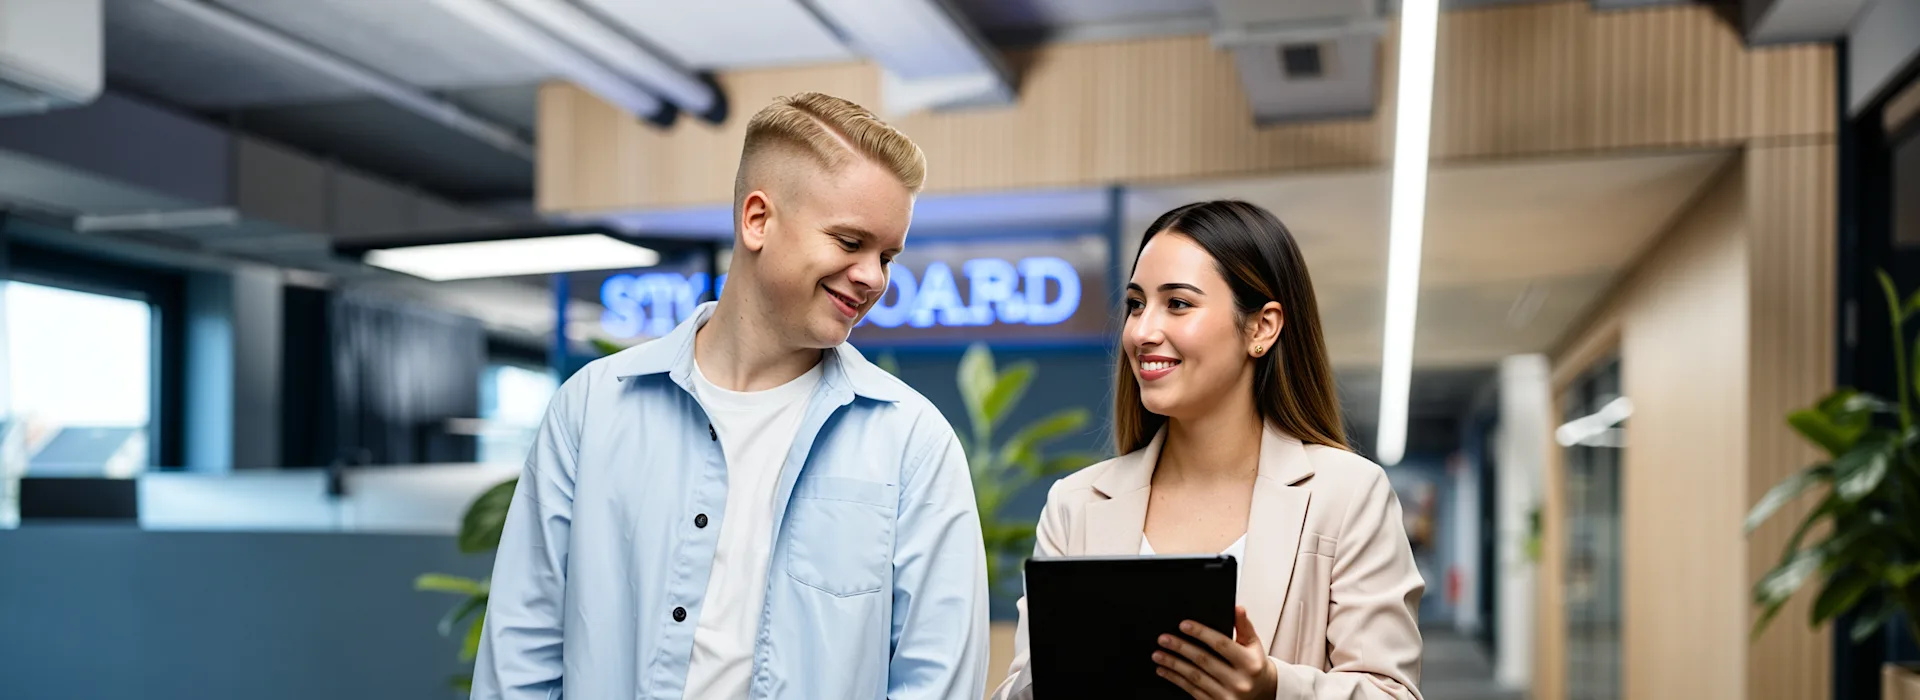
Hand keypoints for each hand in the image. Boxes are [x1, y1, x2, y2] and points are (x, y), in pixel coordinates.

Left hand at [1151, 605, 1278, 699]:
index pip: (1222, 644)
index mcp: (1250, 663)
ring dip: (1173, 664)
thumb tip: (1237, 608)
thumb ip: (1244, 626)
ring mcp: (1228, 696)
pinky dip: (1176, 679)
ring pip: (1195, 677)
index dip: (1201, 633)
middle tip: (1164, 639)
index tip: (1183, 625)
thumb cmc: (1254, 666)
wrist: (1261, 693)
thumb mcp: (1254, 645)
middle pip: (1204, 660)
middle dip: (1181, 648)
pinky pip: (1192, 690)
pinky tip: (1165, 671)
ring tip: (1158, 654)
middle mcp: (1239, 681)